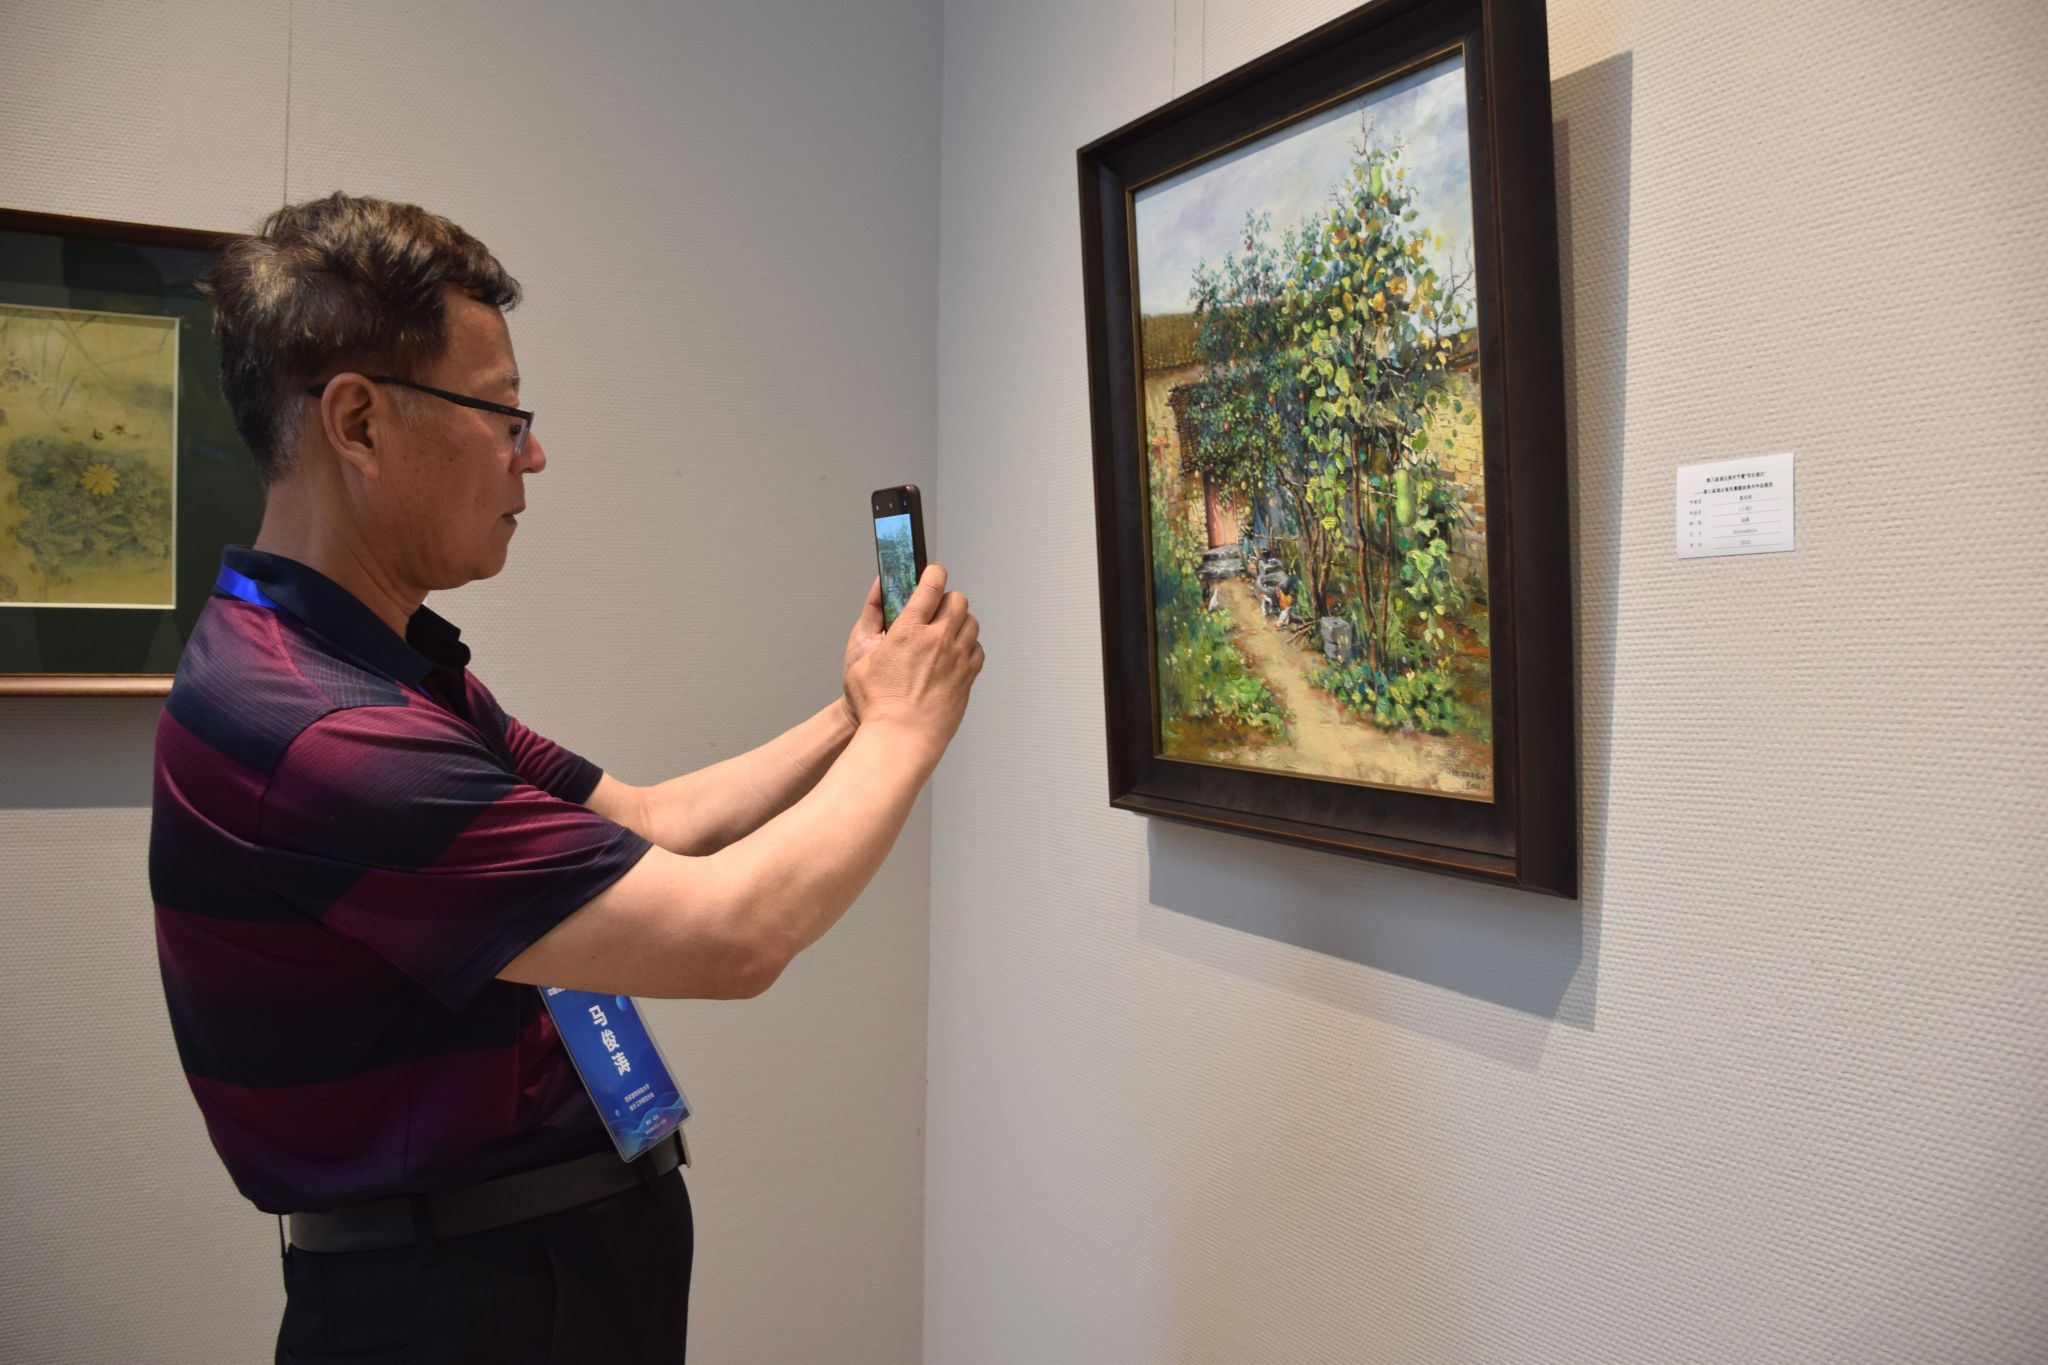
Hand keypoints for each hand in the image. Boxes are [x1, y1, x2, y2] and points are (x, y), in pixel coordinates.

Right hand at [842, 564, 983, 752]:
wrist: (900, 739)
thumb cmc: (876, 704)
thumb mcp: (860, 653)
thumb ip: (873, 614)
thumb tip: (881, 586)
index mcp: (910, 630)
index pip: (932, 584)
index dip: (933, 572)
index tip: (932, 573)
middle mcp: (939, 641)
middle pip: (957, 599)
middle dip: (946, 599)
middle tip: (935, 608)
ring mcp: (957, 659)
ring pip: (971, 622)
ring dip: (959, 621)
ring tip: (945, 632)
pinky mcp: (968, 677)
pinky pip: (978, 649)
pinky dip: (968, 646)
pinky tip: (953, 655)